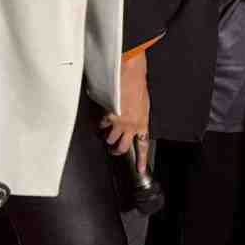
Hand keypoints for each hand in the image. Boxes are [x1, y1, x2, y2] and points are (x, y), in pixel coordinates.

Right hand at [103, 52, 150, 175]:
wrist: (130, 74)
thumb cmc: (138, 85)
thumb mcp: (143, 103)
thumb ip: (138, 116)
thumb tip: (133, 122)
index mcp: (143, 122)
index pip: (143, 145)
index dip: (142, 159)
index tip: (140, 170)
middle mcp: (132, 126)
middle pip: (122, 147)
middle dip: (116, 150)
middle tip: (113, 149)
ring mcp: (120, 123)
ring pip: (110, 139)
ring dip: (107, 136)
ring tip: (107, 130)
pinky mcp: (109, 117)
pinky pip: (102, 125)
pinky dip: (101, 123)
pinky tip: (102, 118)